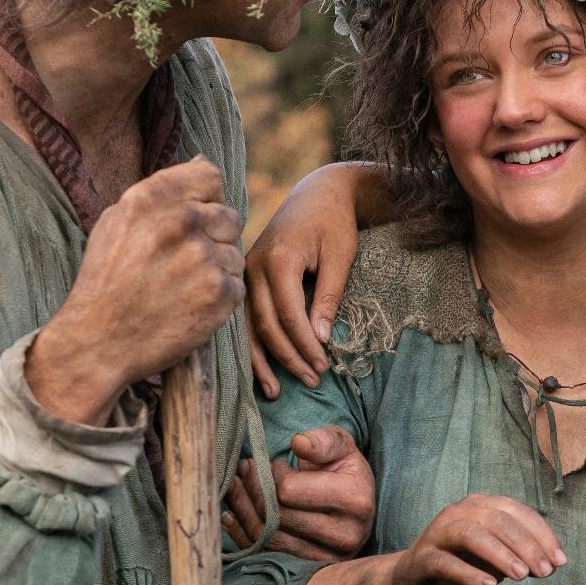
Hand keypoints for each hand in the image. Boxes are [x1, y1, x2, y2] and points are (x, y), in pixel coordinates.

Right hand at [28, 157, 243, 424]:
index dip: (205, 199)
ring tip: (180, 288)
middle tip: (181, 265)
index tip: (190, 221)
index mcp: (153, 198)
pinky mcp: (219, 292)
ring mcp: (203, 257)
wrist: (96, 343)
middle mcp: (181, 221)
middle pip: (229, 216)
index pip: (209, 176)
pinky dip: (219, 298)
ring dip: (216, 270)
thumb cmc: (106, 280)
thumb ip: (162, 190)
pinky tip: (189, 306)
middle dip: (213, 238)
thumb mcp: (118, 221)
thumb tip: (202, 160)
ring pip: (234, 253)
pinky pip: (236, 284)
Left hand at [221, 426, 375, 558]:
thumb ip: (323, 440)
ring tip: (234, 486)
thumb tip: (298, 442)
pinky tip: (231, 515)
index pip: (290, 491)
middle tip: (243, 469)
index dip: (273, 475)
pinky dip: (243, 536)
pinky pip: (266, 556)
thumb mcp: (341, 446)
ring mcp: (326, 558)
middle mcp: (345, 536)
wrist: (357, 503)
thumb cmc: (344, 469)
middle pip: (276, 518)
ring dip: (243, 511)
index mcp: (355, 500)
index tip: (273, 463)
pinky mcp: (309, 570)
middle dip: (252, 490)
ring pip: (268, 539)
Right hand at [245, 162, 384, 393]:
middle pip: (265, 325)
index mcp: (278, 258)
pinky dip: (251, 344)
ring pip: (247, 326)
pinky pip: (244, 317)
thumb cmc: (334, 222)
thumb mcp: (341, 256)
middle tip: (311, 381)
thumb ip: (329, 297)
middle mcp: (252, 266)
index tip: (323, 366)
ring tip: (275, 392)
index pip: (287, 315)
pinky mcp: (245, 276)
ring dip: (261, 360)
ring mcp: (245, 271)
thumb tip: (319, 339)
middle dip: (288, 358)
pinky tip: (258, 368)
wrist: (318, 192)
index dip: (305, 345)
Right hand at [388, 494, 567, 584]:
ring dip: (500, 554)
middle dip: (526, 545)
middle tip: (546, 572)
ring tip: (521, 576)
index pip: (516, 511)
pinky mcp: (422, 558)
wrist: (409, 583)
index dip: (541, 534)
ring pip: (471, 533)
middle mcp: (458, 512)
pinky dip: (468, 573)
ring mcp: (437, 533)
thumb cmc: (457, 567)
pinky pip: (445, 562)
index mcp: (479, 506)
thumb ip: (518, 557)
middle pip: (497, 519)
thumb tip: (550, 563)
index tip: (560, 560)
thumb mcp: (493, 562)